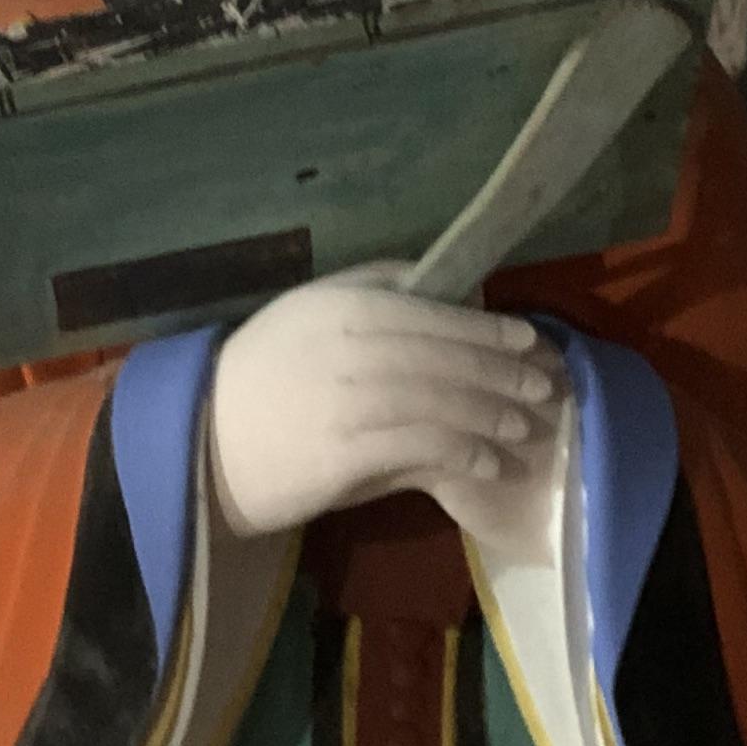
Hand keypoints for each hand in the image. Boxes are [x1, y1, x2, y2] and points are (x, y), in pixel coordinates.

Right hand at [206, 275, 563, 539]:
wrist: (202, 441)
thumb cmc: (264, 377)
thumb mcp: (308, 312)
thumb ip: (372, 288)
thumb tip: (444, 282)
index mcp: (343, 305)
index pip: (435, 311)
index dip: (490, 327)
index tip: (531, 339)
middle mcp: (350, 345)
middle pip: (447, 356)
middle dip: (504, 372)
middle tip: (544, 386)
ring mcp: (348, 399)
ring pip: (442, 401)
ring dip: (491, 414)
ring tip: (522, 427)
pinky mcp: (344, 452)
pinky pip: (421, 447)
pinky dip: (462, 453)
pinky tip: (486, 463)